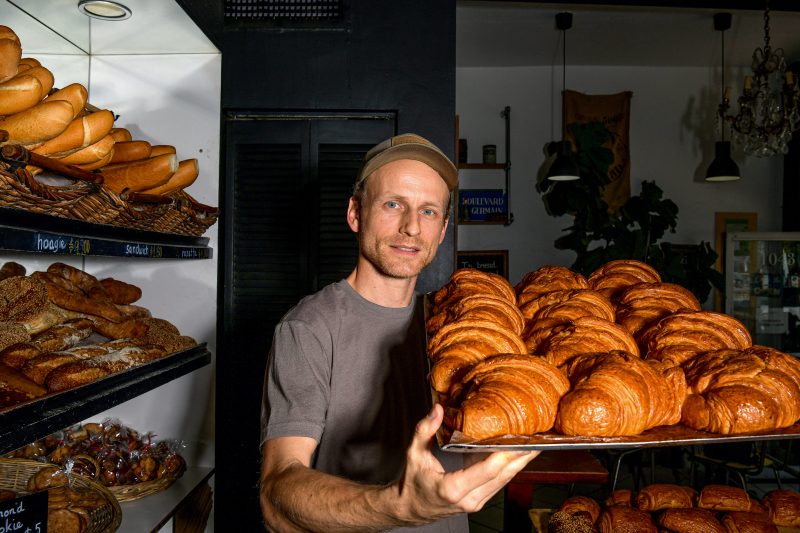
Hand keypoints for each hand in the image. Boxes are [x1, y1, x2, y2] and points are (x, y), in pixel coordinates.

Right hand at [394, 404, 538, 523]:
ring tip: (535, 443)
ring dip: (520, 462)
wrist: (410, 509)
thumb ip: (425, 430)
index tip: (519, 438)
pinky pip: (499, 483)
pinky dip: (510, 467)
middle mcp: (469, 499)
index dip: (506, 454)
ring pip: (505, 481)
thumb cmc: (412, 482)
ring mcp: (476, 502)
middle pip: (503, 476)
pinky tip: (519, 454)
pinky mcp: (479, 501)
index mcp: (452, 488)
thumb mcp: (414, 454)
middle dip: (522, 456)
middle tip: (539, 438)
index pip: (488, 470)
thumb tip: (437, 409)